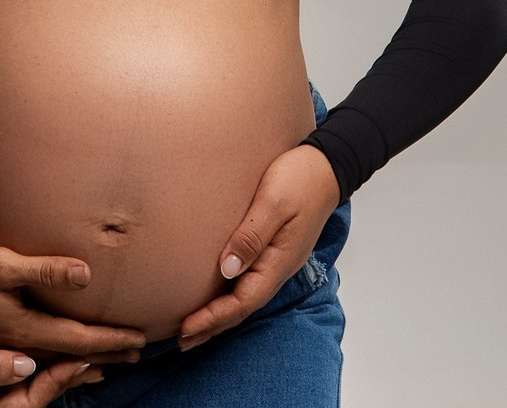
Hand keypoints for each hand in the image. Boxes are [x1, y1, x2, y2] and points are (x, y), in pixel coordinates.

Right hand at [0, 243, 144, 356]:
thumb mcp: (0, 266)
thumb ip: (42, 272)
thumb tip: (84, 274)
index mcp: (18, 336)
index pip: (75, 344)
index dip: (108, 341)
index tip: (138, 338)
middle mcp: (11, 354)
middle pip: (68, 361)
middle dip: (103, 356)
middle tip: (135, 351)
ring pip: (51, 365)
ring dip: (82, 361)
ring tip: (106, 360)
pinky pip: (34, 362)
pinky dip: (57, 360)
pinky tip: (62, 356)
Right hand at [0, 328, 103, 407]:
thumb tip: (28, 364)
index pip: (31, 397)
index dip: (62, 378)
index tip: (89, 358)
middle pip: (40, 393)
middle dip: (74, 376)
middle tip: (112, 357)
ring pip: (34, 381)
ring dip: (63, 368)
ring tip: (96, 357)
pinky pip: (22, 369)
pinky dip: (44, 359)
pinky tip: (59, 348)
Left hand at [177, 145, 339, 350]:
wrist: (325, 166)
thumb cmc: (298, 179)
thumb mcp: (272, 203)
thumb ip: (251, 236)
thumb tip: (226, 270)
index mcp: (278, 261)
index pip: (242, 301)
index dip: (213, 318)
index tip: (186, 329)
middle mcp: (278, 267)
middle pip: (243, 307)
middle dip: (213, 325)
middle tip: (181, 340)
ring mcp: (277, 259)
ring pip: (246, 296)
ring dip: (220, 314)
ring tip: (194, 326)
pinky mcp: (273, 249)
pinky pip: (249, 281)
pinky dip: (230, 294)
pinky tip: (217, 292)